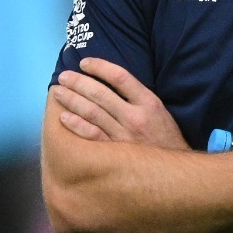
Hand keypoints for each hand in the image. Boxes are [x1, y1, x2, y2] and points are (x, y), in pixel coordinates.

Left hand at [52, 58, 188, 150]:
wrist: (173, 170)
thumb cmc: (165, 137)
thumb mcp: (159, 111)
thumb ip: (138, 97)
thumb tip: (110, 81)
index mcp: (149, 103)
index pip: (120, 77)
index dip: (99, 66)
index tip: (84, 63)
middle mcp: (135, 117)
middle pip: (100, 93)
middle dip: (78, 82)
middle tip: (64, 76)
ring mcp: (124, 135)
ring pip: (92, 112)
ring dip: (72, 100)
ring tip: (58, 92)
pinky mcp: (114, 152)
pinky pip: (91, 135)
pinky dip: (76, 125)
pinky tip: (64, 117)